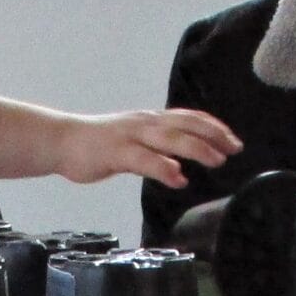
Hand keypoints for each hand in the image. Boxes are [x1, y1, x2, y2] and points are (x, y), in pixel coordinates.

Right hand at [58, 108, 239, 187]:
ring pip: (169, 138)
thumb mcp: (134, 139)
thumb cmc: (98, 144)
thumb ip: (157, 146)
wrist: (61, 141)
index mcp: (150, 120)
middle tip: (235, 148)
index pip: (189, 118)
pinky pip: (143, 159)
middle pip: (186, 124)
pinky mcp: (115, 152)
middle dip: (214, 135)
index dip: (213, 127)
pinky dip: (163, 167)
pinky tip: (178, 178)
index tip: (233, 139)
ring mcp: (130, 136)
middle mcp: (144, 123)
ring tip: (217, 160)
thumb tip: (181, 158)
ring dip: (196, 148)